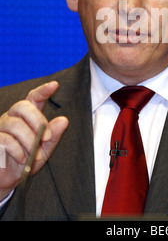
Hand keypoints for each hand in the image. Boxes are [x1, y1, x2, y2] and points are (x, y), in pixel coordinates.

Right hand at [0, 81, 68, 200]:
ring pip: (15, 125)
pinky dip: (17, 150)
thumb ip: (53, 135)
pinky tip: (22, 159)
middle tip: (47, 137)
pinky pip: (5, 139)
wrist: (7, 180)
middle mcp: (12, 117)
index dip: (43, 90)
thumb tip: (63, 120)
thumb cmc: (26, 161)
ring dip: (29, 140)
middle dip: (38, 120)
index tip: (54, 85)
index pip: (34, 98)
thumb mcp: (44, 150)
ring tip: (34, 154)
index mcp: (26, 117)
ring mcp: (0, 127)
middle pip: (23, 106)